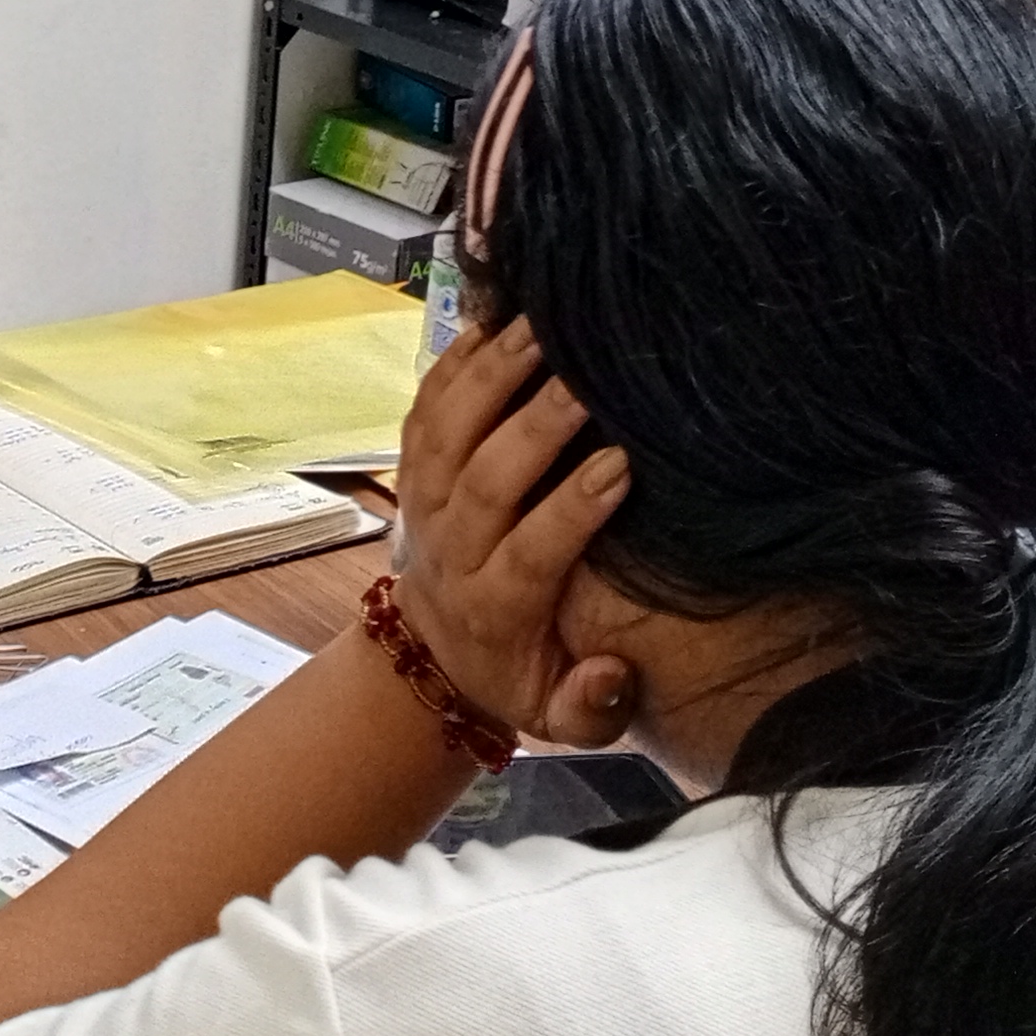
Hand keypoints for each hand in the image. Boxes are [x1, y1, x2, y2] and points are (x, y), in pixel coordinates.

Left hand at [386, 316, 636, 749]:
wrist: (434, 654)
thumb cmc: (517, 676)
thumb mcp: (559, 719)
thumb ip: (591, 708)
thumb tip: (613, 676)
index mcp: (491, 607)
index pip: (528, 553)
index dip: (570, 509)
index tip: (620, 465)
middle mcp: (451, 548)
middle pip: (482, 479)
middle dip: (532, 427)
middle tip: (582, 379)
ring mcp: (424, 500)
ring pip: (446, 431)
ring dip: (489, 375)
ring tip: (539, 327)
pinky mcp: (414, 467)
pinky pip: (424, 405)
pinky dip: (452, 360)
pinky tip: (493, 316)